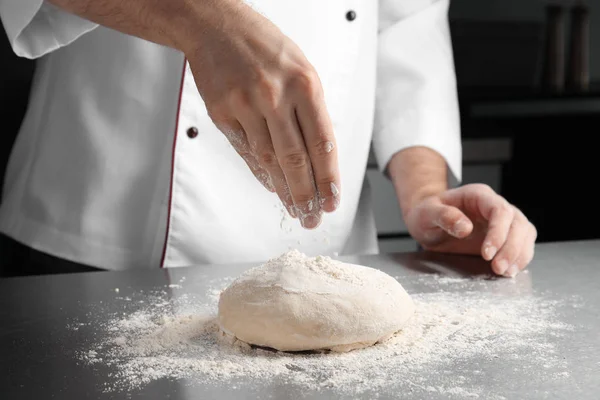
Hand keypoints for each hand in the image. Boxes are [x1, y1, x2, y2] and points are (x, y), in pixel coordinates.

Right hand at [182, 0, 338, 228]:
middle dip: (307, 194)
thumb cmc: (265, 48)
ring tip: (295, 210)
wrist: (216, 28)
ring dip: (284, 191)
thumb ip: (311, 111)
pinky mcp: (222, 113)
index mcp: (304, 84)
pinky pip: (245, 152)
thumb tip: (319, 157)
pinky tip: (272, 188)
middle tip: (313, 217)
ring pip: (269, 161)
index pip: (322, 142)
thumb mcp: (302, 70)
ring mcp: (246, 105)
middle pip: (296, 159)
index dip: (328, 177)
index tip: (333, 200)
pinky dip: (260, 174)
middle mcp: (275, 96)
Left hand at [403, 184, 536, 276]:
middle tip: (498, 268)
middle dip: (511, 248)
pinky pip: (522, 244)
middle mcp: (494, 206)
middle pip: (517, 223)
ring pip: (525, 233)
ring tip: (505, 272)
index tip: (487, 254)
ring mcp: (502, 221)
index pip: (500, 210)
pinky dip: (519, 258)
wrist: (429, 221)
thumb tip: (465, 228)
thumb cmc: (428, 214)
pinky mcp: (504, 236)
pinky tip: (510, 270)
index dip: (498, 233)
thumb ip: (443, 216)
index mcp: (478, 195)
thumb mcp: (427, 213)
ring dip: (519, 254)